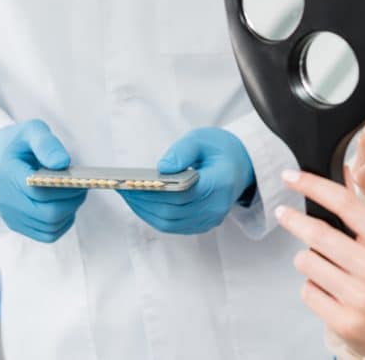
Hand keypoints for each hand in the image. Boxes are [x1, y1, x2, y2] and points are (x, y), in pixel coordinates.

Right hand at [0, 119, 85, 242]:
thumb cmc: (18, 144)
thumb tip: (62, 163)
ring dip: (70, 211)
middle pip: (47, 213)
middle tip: (83, 186)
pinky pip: (48, 234)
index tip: (80, 178)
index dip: (65, 187)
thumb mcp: (31, 131)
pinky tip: (66, 206)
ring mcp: (11, 216)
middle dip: (72, 201)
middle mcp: (6, 201)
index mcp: (6, 175)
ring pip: (50, 226)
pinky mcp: (18, 225)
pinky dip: (63, 222)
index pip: (39, 190)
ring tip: (74, 194)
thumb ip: (47, 144)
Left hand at [118, 127, 254, 234]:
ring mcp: (210, 219)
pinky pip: (173, 226)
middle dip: (143, 201)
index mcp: (220, 182)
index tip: (132, 182)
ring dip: (145, 211)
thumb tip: (162, 167)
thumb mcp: (202, 139)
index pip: (182, 194)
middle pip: (172, 211)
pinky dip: (153, 216)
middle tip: (122, 187)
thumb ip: (183, 150)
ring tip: (127, 195)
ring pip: (169, 222)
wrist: (242, 166)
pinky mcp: (203, 224)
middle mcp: (216, 206)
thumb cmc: (220, 150)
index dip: (155, 191)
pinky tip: (141, 202)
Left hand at [276, 170, 364, 358]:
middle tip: (283, 212)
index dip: (313, 186)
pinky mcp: (344, 321)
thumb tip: (341, 174)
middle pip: (318, 234)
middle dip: (293, 220)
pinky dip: (312, 287)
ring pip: (307, 262)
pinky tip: (329, 291)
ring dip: (306, 259)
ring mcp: (360, 298)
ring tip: (323, 267)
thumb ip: (363, 216)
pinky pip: (308, 291)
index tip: (291, 178)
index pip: (345, 204)